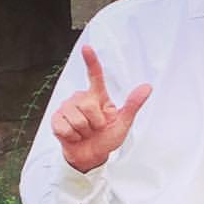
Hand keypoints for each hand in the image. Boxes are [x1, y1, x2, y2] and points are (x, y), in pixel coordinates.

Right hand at [51, 44, 151, 172]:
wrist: (91, 156)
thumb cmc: (107, 138)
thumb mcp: (123, 123)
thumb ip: (133, 105)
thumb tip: (147, 86)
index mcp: (97, 96)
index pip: (94, 75)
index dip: (91, 61)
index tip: (87, 48)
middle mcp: (80, 98)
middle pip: (88, 106)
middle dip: (95, 123)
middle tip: (95, 129)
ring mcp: (66, 108)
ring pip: (77, 119)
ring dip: (84, 132)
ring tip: (85, 133)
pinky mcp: (56, 120)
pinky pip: (65, 127)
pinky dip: (73, 137)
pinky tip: (74, 137)